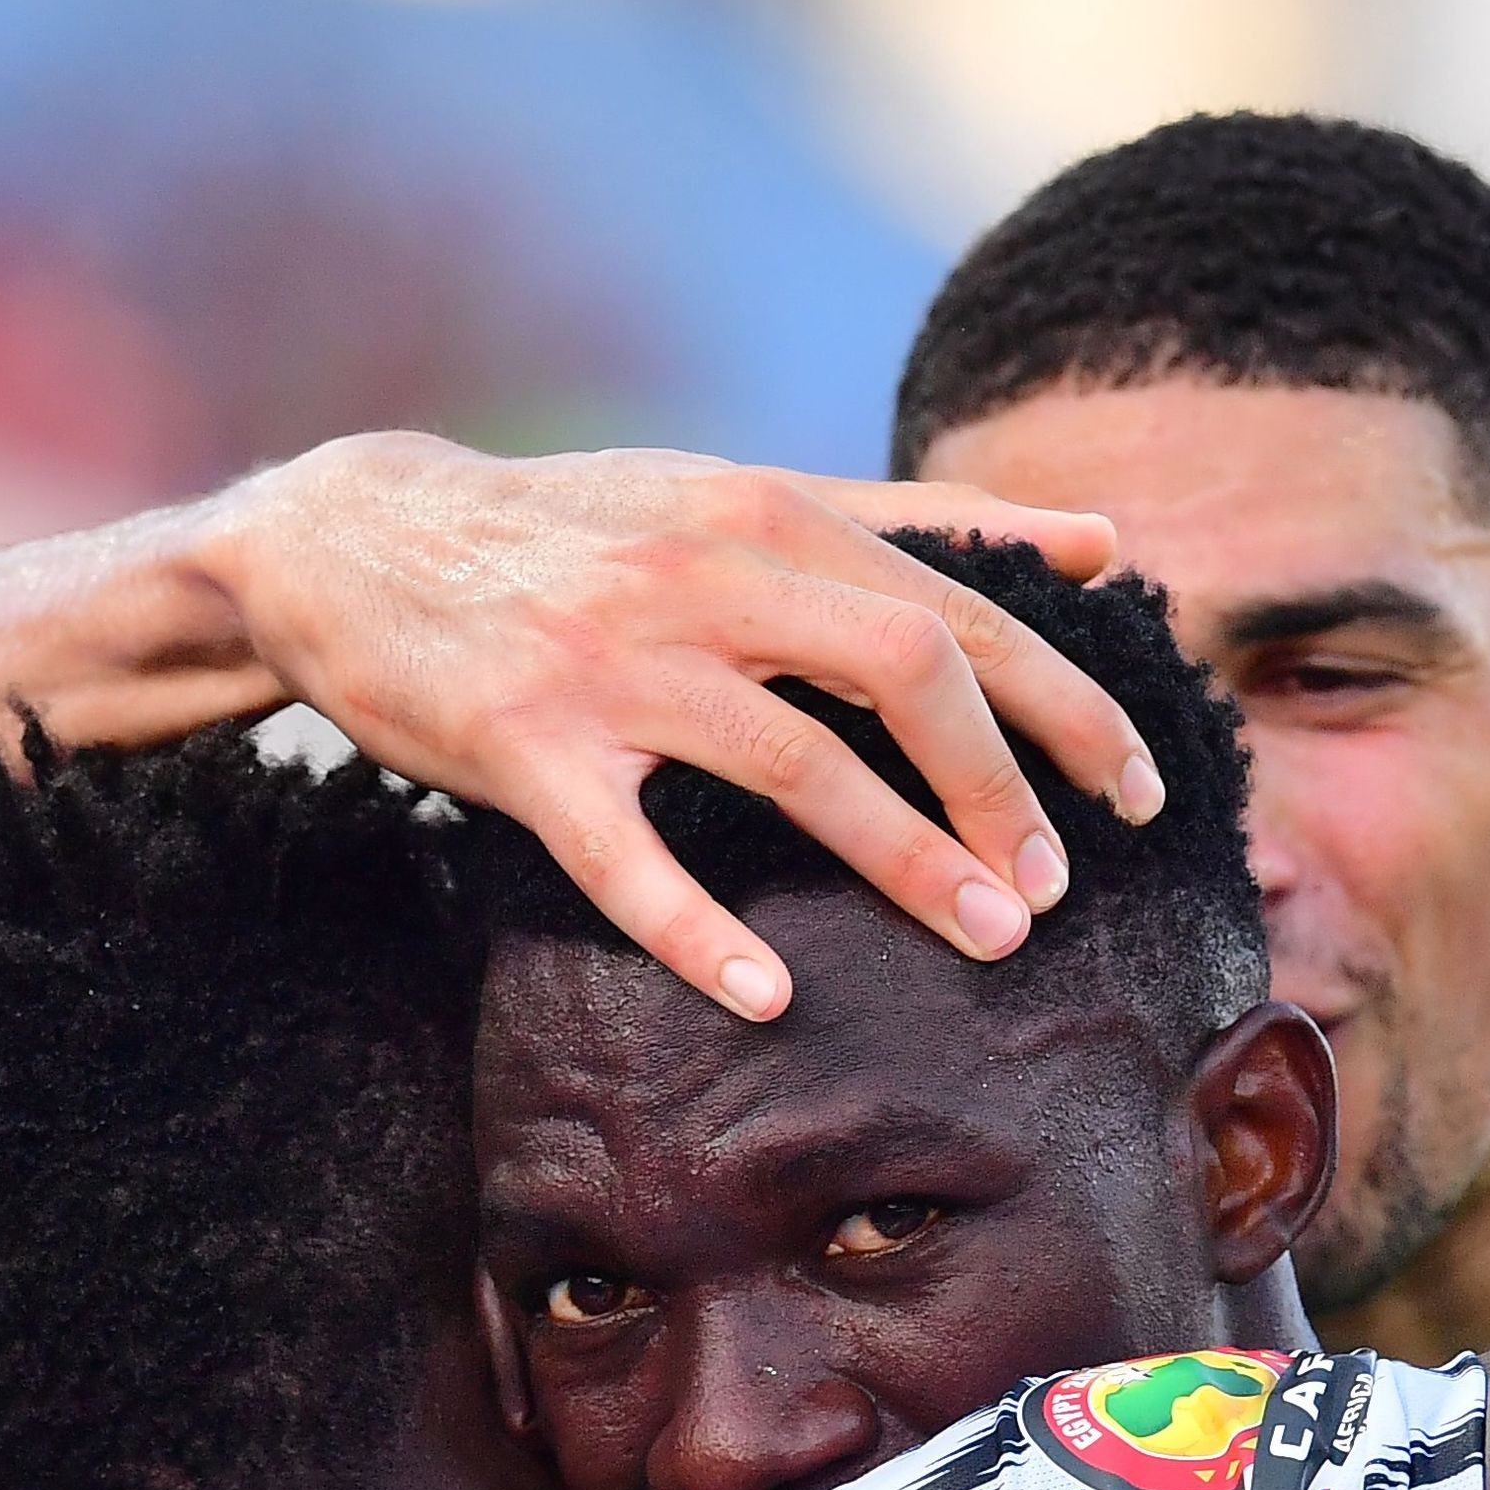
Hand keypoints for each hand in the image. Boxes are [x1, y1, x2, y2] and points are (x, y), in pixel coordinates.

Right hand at [199, 435, 1160, 1020]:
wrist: (348, 535)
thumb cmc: (574, 534)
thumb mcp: (735, 493)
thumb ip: (913, 524)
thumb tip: (1098, 546)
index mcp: (767, 515)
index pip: (961, 608)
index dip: (1068, 705)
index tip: (1141, 791)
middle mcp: (704, 574)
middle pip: (908, 668)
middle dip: (1008, 784)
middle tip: (1060, 882)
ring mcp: (613, 661)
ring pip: (796, 759)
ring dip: (910, 858)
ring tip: (994, 936)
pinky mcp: (525, 744)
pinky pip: (626, 855)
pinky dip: (698, 929)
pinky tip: (766, 995)